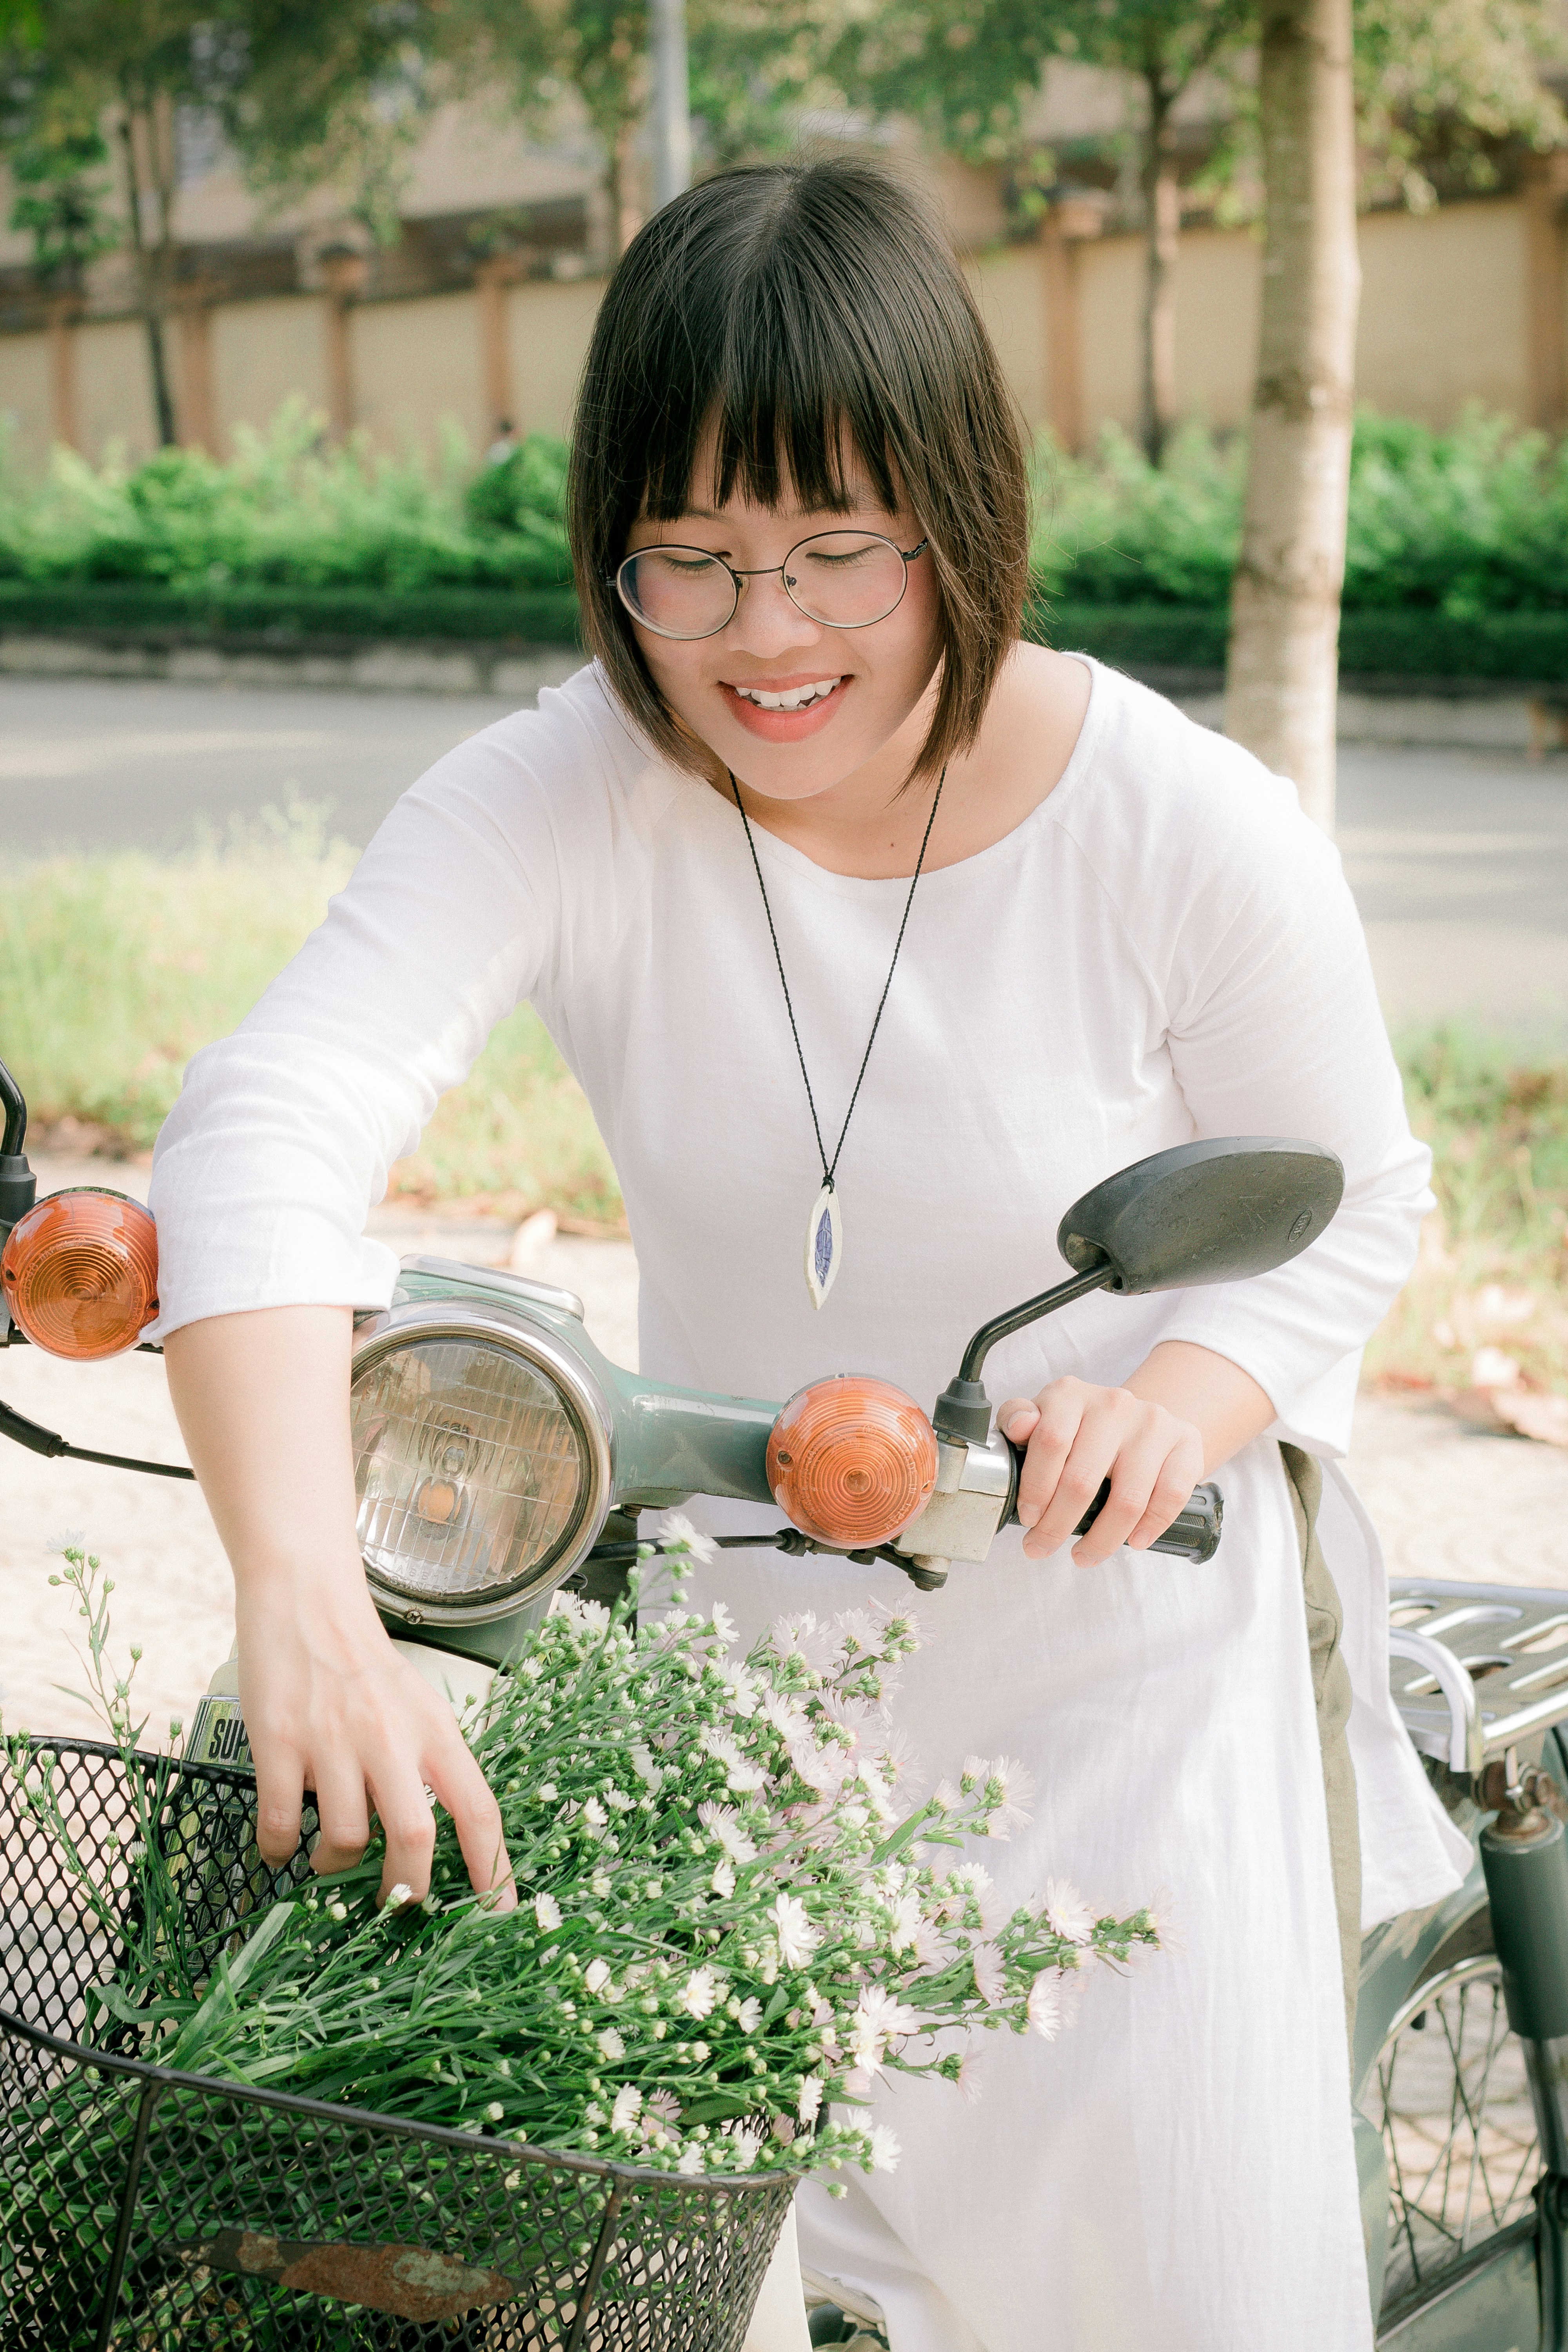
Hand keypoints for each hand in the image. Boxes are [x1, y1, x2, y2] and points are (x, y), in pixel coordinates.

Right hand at [164, 1305, 514, 1911]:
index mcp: (433, 1731)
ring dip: (333, 1866)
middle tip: (391, 1907)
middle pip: (413, 1837)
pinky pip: (280, 1824)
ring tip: (325, 1856)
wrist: (306, 1597)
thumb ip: (427, 1765)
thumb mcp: (416, 1706)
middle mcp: (389, 1738)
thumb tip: (425, 1843)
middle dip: (404, 1889)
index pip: (478, 1808)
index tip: (498, 1915)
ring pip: (343, 1839)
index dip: (492, 1868)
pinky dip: (279, 1850)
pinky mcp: (278, 1742)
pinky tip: (279, 1844)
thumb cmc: (363, 1661)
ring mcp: (332, 1740)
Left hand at [998, 1377, 1204, 1565]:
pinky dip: (1151, 1527)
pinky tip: (1133, 1541)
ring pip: (1126, 1498)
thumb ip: (1017, 1418)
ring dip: (1102, 1539)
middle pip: (1082, 1478)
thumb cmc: (1079, 1428)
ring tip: (1085, 1555)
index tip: (1029, 1519)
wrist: (1136, 1420)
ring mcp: (1153, 1423)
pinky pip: (1171, 1496)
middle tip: (1043, 1547)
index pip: (1050, 1443)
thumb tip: (1020, 1426)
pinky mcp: (1185, 1443)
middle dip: (1057, 1525)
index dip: (1036, 1489)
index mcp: (1070, 1394)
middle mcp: (1113, 1403)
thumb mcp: (1041, 1417)